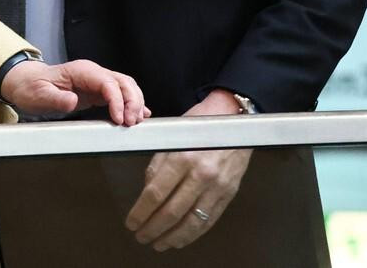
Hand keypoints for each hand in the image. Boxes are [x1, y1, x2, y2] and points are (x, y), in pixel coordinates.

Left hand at [0, 59, 148, 124]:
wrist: (27, 83)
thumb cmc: (32, 88)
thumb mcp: (38, 95)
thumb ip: (55, 99)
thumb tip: (73, 101)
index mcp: (81, 71)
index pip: (107, 82)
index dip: (117, 100)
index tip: (120, 119)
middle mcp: (92, 72)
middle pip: (123, 82)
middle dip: (133, 101)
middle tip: (132, 123)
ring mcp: (97, 80)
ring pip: (126, 87)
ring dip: (135, 103)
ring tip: (136, 122)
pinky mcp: (98, 91)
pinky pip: (121, 94)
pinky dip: (133, 103)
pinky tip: (141, 114)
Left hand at [124, 90, 251, 250]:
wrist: (235, 122)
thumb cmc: (198, 125)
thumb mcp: (170, 138)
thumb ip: (157, 166)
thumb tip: (146, 192)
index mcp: (181, 157)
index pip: (155, 193)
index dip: (141, 212)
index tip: (131, 222)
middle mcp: (200, 175)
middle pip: (171, 211)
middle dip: (153, 228)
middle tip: (140, 237)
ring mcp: (217, 187)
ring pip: (191, 221)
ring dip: (172, 237)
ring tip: (158, 244)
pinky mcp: (228, 194)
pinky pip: (209, 220)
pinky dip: (193, 234)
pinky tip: (180, 239)